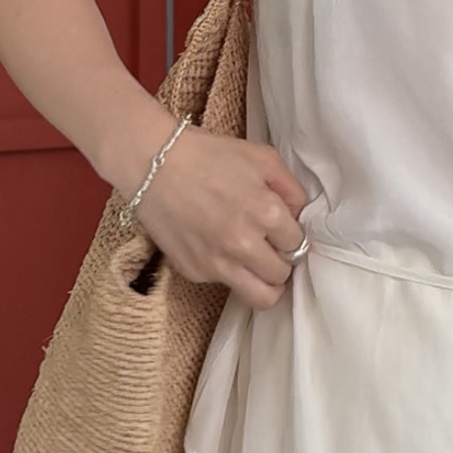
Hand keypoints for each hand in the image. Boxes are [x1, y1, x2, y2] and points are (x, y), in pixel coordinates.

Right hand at [134, 129, 309, 309]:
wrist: (153, 164)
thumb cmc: (208, 155)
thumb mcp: (261, 157)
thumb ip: (290, 189)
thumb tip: (298, 217)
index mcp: (266, 213)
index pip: (298, 244)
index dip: (291, 236)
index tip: (281, 231)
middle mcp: (244, 244)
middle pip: (282, 274)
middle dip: (280, 261)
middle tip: (269, 247)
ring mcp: (218, 262)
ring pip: (261, 297)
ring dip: (264, 282)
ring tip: (256, 266)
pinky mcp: (195, 271)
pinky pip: (224, 284)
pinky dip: (227, 272)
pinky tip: (216, 247)